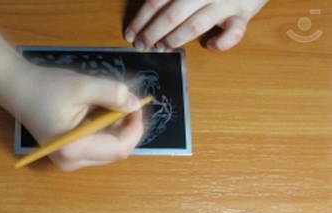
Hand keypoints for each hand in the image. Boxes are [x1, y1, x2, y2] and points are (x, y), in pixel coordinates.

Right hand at [9, 64, 143, 171]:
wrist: (18, 89)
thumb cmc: (45, 87)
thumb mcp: (81, 86)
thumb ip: (111, 94)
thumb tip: (135, 104)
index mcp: (73, 149)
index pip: (119, 149)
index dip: (134, 128)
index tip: (137, 105)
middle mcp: (72, 162)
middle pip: (116, 151)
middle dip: (126, 126)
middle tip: (127, 101)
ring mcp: (70, 161)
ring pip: (109, 148)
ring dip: (117, 126)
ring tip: (107, 102)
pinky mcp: (70, 155)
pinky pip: (99, 145)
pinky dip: (106, 128)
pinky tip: (97, 110)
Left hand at [124, 0, 267, 50]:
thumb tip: (144, 7)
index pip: (157, 0)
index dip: (141, 19)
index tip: (130, 33)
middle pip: (172, 14)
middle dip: (153, 33)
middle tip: (142, 45)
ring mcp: (225, 2)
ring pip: (196, 24)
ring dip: (175, 39)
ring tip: (162, 47)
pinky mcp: (243, 15)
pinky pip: (234, 32)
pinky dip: (222, 42)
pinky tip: (209, 45)